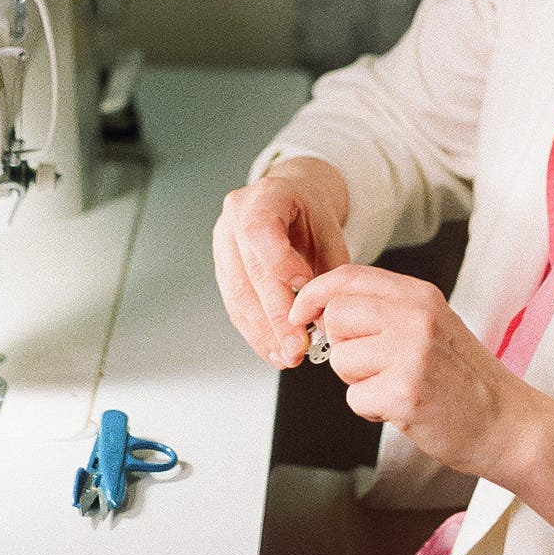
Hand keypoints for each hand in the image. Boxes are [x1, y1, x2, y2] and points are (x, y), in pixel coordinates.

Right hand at [213, 157, 350, 368]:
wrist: (286, 198)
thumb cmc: (307, 211)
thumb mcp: (329, 226)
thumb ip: (331, 266)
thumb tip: (326, 315)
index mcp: (263, 198)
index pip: (260, 230)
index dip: (280, 262)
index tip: (304, 287)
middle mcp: (235, 219)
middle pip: (250, 272)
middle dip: (275, 316)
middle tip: (297, 345)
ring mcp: (223, 245)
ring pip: (238, 296)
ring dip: (263, 332)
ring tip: (286, 356)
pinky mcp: (222, 270)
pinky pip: (235, 306)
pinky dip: (255, 332)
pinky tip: (272, 349)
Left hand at [288, 265, 519, 478]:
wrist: (506, 423)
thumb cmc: (465, 379)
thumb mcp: (432, 324)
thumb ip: (386, 309)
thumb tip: (326, 308)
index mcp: (420, 295)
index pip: (349, 276)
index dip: (315, 294)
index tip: (302, 313)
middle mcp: (416, 317)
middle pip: (336, 317)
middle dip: (342, 346)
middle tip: (373, 365)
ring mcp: (411, 354)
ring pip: (340, 360)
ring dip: (358, 382)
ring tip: (396, 387)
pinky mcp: (405, 393)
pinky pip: (354, 398)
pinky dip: (371, 409)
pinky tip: (402, 407)